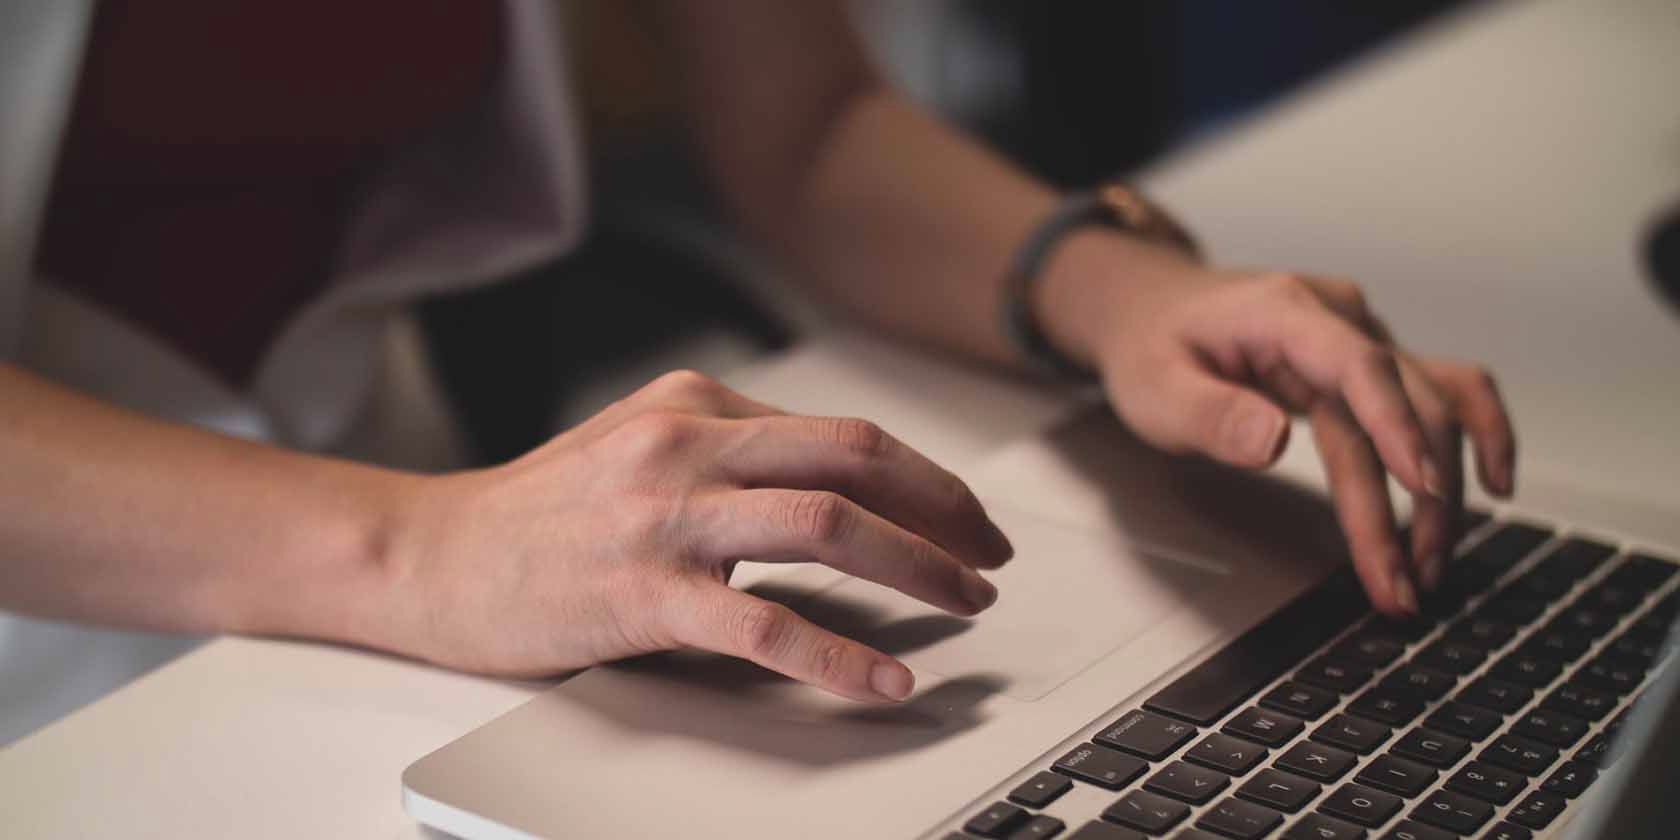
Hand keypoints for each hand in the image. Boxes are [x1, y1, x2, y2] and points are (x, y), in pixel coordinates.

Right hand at [377, 371, 1011, 701]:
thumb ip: (730, 453)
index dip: (926, 479)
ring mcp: (664, 514)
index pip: (845, 433)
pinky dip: (838, 653)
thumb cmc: (541, 514)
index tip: (969, 521)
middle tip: (991, 561)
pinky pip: (763, 622)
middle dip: (945, 510)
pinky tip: (882, 680)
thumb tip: (838, 490)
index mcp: (697, 405)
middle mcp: (687, 442)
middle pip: (855, 458)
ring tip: (964, 606)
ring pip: (827, 525)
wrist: (431, 555)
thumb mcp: (641, 447)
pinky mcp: (640, 590)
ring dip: (916, 567)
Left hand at [1040, 235, 1514, 614]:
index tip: (1420, 488)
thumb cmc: (1151, 347)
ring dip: (1445, 487)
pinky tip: (1496, 484)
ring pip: (1435, 406)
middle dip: (1415, 499)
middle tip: (1407, 581)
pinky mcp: (1372, 362)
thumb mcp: (1154, 389)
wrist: (1151, 309)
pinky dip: (1479, 432)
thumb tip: (1274, 440)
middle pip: (1404, 404)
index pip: (1359, 367)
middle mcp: (1338, 318)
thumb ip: (1211, 416)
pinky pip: (1443, 391)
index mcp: (1284, 313)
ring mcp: (1362, 336)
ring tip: (1432, 565)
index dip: (1396, 427)